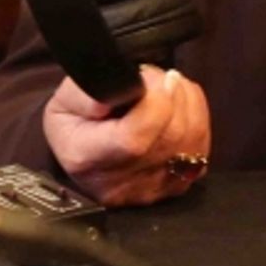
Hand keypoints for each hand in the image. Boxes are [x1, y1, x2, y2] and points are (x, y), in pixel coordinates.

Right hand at [42, 65, 211, 206]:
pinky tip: (179, 105)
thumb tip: (128, 90)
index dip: (156, 101)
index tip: (153, 76)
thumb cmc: (73, 121)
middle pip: (171, 135)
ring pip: (192, 139)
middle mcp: (120, 182)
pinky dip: (197, 118)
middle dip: (173, 93)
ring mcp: (150, 189)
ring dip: (188, 101)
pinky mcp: (173, 187)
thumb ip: (91, 92)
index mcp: (88, 158)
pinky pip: (201, 148)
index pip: (136, 138)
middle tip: (157, 77)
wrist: (79, 152)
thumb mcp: (64, 98)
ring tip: (169, 86)